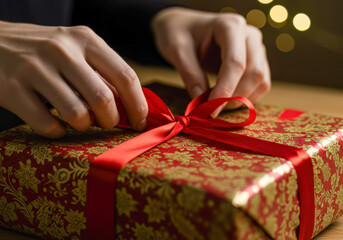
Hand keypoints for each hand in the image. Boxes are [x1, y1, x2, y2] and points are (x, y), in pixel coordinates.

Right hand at [0, 21, 147, 137]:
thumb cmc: (44, 52)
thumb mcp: (76, 51)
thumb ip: (103, 75)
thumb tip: (133, 106)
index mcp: (85, 39)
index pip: (125, 75)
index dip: (138, 105)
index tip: (140, 122)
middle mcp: (62, 50)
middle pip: (103, 99)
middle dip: (111, 120)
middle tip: (107, 123)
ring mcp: (35, 68)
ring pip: (77, 114)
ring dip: (83, 126)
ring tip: (79, 120)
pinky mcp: (12, 89)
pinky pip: (48, 125)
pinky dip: (57, 131)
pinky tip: (55, 122)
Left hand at [152, 7, 270, 115]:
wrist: (184, 27)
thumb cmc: (179, 33)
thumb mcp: (176, 49)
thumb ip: (189, 74)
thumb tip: (202, 102)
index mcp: (230, 26)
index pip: (236, 62)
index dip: (226, 89)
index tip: (211, 109)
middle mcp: (249, 36)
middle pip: (254, 73)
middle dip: (234, 97)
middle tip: (211, 109)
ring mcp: (256, 49)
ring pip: (261, 81)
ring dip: (241, 99)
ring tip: (216, 103)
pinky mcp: (257, 62)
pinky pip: (260, 85)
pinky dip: (245, 98)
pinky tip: (225, 99)